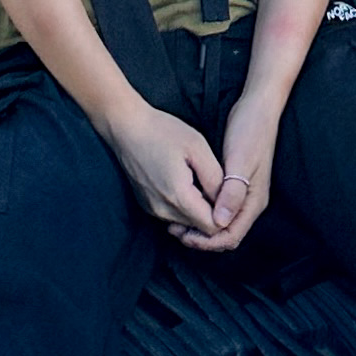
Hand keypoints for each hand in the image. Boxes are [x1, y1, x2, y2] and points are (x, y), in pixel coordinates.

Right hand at [109, 103, 223, 235]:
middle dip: (213, 213)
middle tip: (217, 186)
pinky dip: (184, 206)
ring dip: (198, 210)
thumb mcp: (197, 147)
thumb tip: (226, 203)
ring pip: (186, 223)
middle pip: (199, 228)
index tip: (229, 195)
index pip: (212, 227)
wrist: (126, 127)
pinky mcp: (147, 205)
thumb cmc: (163, 132)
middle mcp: (163, 211)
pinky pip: (172, 215)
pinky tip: (186, 183)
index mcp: (179, 197)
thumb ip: (215, 178)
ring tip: (202, 182)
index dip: (226, 214)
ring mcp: (153, 210)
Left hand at [177, 93, 282, 258]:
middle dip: (202, 237)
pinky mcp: (233, 183)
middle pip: (226, 233)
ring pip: (221, 222)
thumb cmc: (250, 132)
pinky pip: (218, 208)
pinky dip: (203, 210)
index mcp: (254, 201)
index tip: (185, 235)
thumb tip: (220, 221)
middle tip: (176, 230)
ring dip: (200, 225)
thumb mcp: (240, 161)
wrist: (257, 107)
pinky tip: (186, 203)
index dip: (208, 241)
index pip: (231, 236)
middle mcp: (249, 202)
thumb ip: (232, 192)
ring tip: (177, 220)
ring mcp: (242, 193)